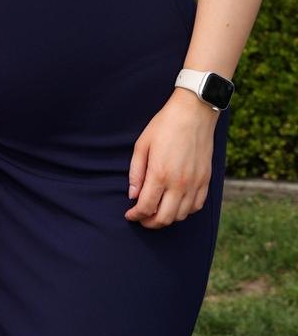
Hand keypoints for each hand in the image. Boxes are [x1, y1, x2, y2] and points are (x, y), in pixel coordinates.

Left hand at [125, 89, 218, 228]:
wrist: (193, 113)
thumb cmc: (164, 126)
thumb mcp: (142, 145)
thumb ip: (136, 172)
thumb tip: (132, 195)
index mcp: (160, 174)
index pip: (146, 207)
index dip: (135, 215)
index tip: (129, 215)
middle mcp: (179, 184)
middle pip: (164, 218)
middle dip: (149, 222)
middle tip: (141, 218)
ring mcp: (194, 184)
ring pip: (180, 216)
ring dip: (166, 219)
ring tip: (156, 211)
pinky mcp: (206, 181)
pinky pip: (196, 207)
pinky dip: (184, 212)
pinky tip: (175, 205)